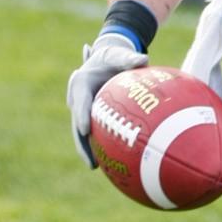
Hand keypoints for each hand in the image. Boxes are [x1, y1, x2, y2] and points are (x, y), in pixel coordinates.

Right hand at [66, 35, 147, 167]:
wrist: (105, 58)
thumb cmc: (115, 56)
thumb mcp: (120, 55)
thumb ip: (130, 58)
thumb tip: (144, 60)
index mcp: (81, 83)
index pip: (81, 101)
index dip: (82, 115)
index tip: (86, 130)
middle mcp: (77, 98)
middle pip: (78, 122)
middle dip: (82, 142)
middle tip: (90, 161)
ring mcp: (81, 108)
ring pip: (81, 131)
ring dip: (86, 148)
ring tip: (95, 166)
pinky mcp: (88, 114)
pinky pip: (91, 130)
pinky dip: (95, 144)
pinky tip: (105, 160)